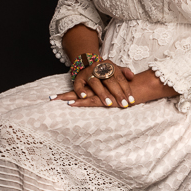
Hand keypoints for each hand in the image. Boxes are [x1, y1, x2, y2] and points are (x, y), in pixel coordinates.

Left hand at [51, 66, 177, 107]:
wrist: (141, 87)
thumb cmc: (128, 90)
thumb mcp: (118, 89)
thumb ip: (111, 89)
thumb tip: (104, 95)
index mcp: (98, 88)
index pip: (81, 90)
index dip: (69, 93)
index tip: (55, 97)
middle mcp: (97, 89)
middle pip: (78, 92)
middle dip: (64, 96)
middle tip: (50, 98)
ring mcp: (99, 94)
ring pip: (81, 97)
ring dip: (68, 98)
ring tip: (55, 100)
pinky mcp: (104, 99)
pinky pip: (90, 101)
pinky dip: (80, 102)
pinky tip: (71, 104)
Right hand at [52, 60, 135, 107]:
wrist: (87, 63)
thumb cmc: (104, 71)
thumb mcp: (114, 69)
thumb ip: (124, 73)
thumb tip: (132, 76)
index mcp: (109, 66)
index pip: (119, 77)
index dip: (126, 88)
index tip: (131, 100)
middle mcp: (98, 68)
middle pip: (109, 81)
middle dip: (117, 93)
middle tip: (123, 104)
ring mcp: (87, 73)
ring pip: (95, 83)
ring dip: (102, 93)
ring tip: (108, 103)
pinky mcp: (78, 78)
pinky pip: (78, 84)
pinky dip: (80, 90)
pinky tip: (84, 97)